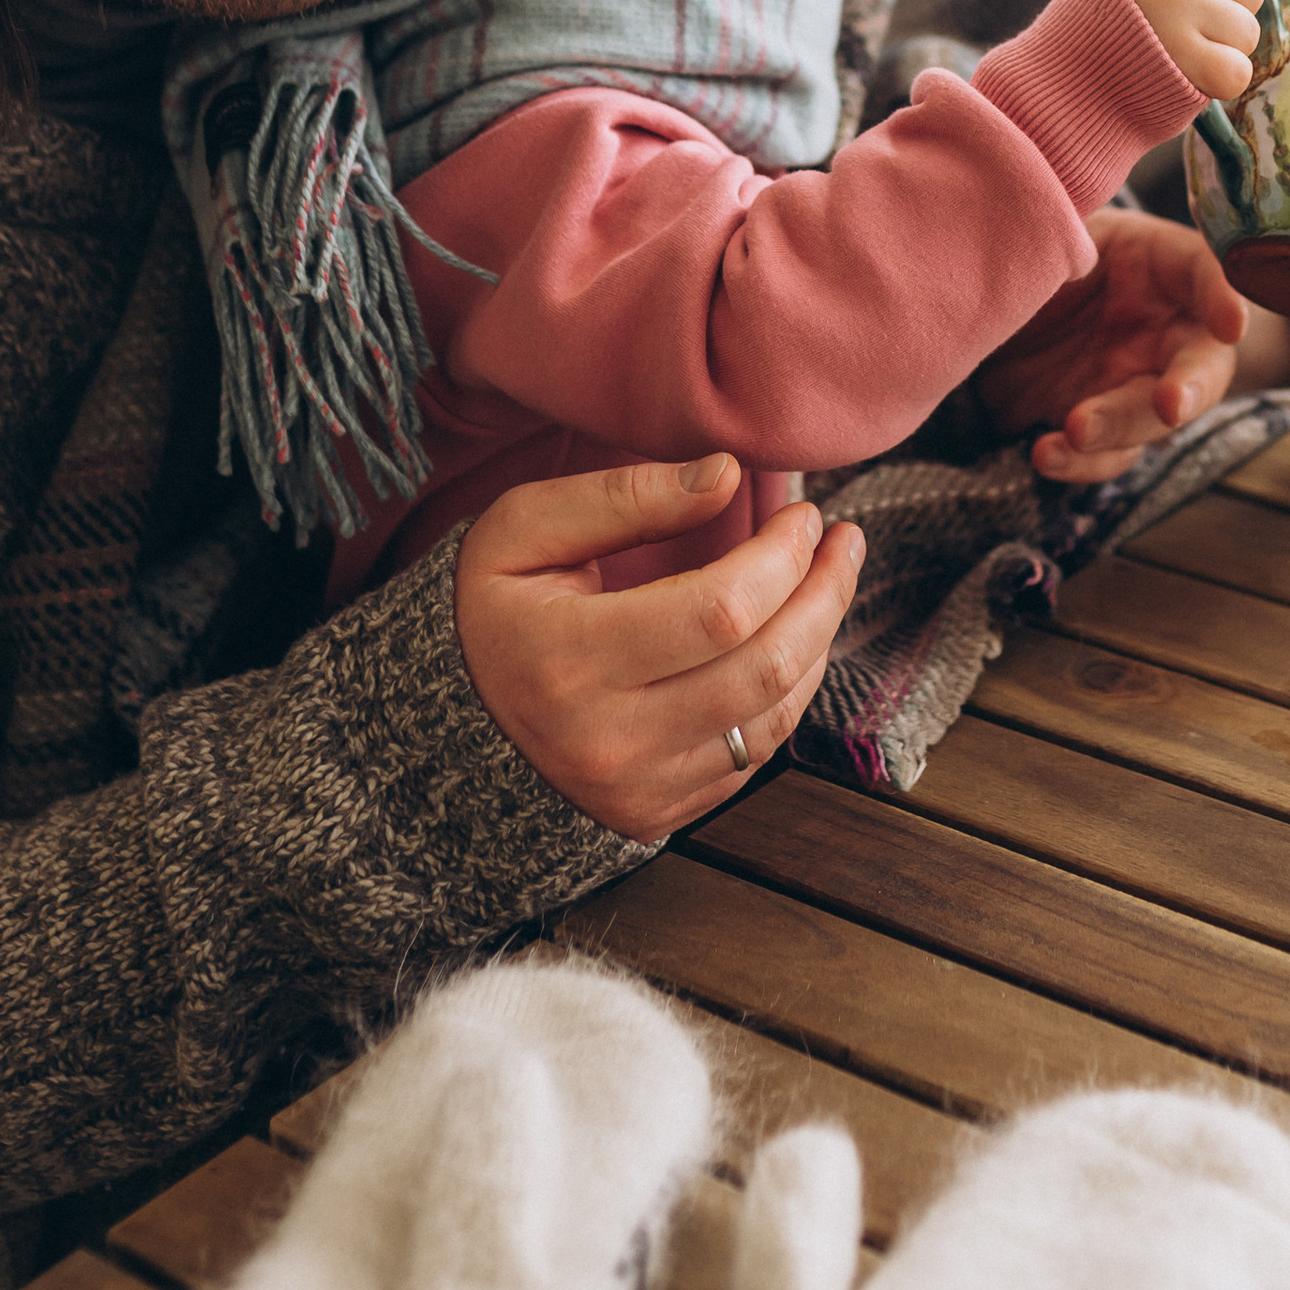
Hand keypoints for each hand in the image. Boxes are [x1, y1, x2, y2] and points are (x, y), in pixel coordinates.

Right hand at [453, 459, 862, 843]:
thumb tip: (728, 475)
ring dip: (818, 641)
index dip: (781, 557)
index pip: (720, 608)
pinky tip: (793, 640)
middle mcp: (608, 740)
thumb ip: (625, 498)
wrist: (447, 725)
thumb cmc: (493, 609)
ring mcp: (638, 788)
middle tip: (842, 542)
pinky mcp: (659, 814)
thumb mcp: (526, 530)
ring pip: (772, 716)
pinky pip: (754, 754)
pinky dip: (787, 692)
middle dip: (823, 595)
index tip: (804, 515)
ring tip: (828, 582)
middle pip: (763, 666)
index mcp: (569, 660)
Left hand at [977, 207, 1277, 484]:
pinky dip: (1079, 462)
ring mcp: (1138, 382)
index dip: (1224, 295)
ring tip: (1073, 429)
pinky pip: (1107, 455)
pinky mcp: (1105, 427)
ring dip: (1120, 429)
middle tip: (1169, 405)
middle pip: (1201, 364)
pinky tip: (1043, 453)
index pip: (1205, 272)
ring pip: (1155, 419)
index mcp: (1161, 264)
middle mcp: (1165, 328)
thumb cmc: (1034, 253)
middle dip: (1191, 388)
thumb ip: (1066, 245)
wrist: (991, 308)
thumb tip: (1067, 261)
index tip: (1230, 323)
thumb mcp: (1051, 236)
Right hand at [1103, 0, 1266, 100]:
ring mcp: (1174, 9)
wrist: (1057, 76)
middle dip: (1230, 17)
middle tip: (1192, 34)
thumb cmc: (1105, 27)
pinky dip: (1223, 82)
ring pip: (1247, 32)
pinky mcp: (1180, 57)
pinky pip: (1237, 70)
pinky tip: (1196, 79)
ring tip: (1184, 56)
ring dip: (1225, 52)